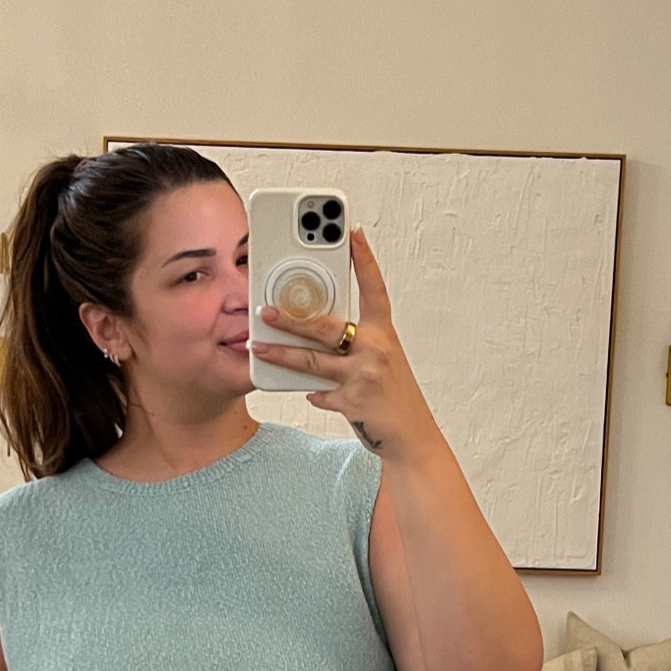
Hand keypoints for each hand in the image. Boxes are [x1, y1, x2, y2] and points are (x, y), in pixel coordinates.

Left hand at [249, 226, 437, 458]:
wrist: (411, 437)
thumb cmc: (394, 397)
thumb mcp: (381, 362)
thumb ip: (354, 345)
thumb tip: (318, 335)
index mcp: (384, 335)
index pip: (374, 290)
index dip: (364, 260)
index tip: (352, 233)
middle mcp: (376, 350)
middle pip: (326, 326)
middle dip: (291, 318)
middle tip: (265, 310)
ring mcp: (364, 376)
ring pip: (313, 361)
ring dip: (282, 354)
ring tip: (259, 346)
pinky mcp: (353, 402)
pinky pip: (321, 394)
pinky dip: (313, 394)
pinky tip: (308, 393)